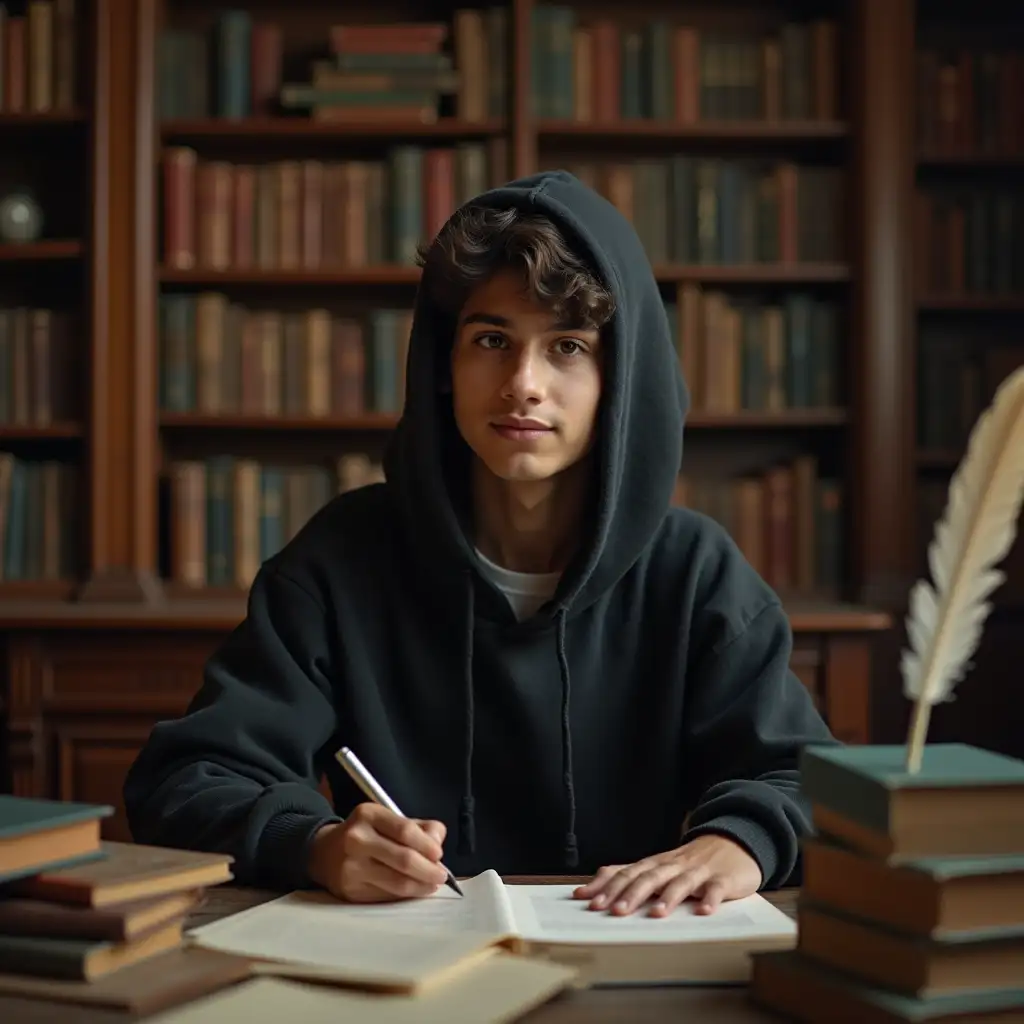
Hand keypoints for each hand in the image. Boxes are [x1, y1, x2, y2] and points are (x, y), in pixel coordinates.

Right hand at [306, 803, 448, 902]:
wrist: (324, 853)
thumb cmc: (365, 834)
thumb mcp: (387, 819)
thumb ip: (418, 827)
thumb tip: (437, 843)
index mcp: (368, 815)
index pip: (405, 830)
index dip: (427, 844)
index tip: (439, 854)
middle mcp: (357, 839)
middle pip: (403, 859)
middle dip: (429, 870)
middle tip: (442, 875)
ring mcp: (352, 868)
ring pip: (397, 882)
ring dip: (421, 886)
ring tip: (432, 884)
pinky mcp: (350, 891)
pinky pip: (387, 896)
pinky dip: (405, 895)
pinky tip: (414, 890)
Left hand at [572, 835, 762, 916]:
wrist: (733, 841)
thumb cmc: (690, 861)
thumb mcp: (659, 867)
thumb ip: (630, 877)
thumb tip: (589, 891)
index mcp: (655, 864)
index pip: (627, 872)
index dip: (607, 886)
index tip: (587, 900)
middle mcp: (673, 865)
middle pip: (649, 877)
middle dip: (631, 893)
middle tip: (615, 911)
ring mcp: (699, 871)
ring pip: (681, 882)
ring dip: (668, 897)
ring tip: (656, 914)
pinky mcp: (723, 879)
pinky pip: (717, 889)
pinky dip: (711, 899)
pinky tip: (704, 911)